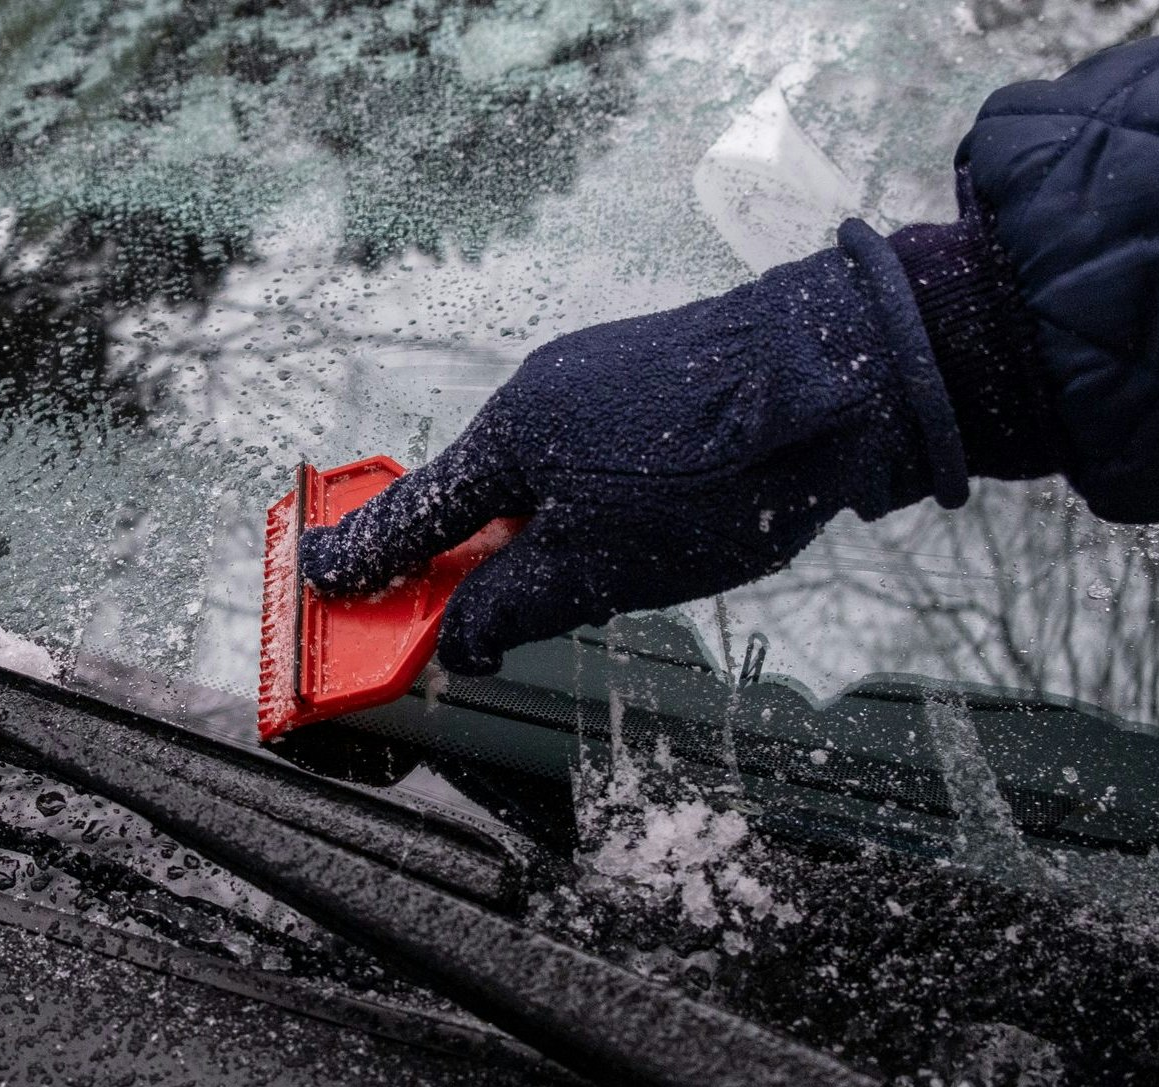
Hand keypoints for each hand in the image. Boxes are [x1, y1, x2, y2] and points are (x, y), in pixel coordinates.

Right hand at [299, 222, 967, 674]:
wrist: (842, 372)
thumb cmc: (712, 471)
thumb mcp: (597, 571)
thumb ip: (512, 608)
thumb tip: (459, 641)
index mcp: (507, 438)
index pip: (413, 516)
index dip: (364, 559)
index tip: (315, 578)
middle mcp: (538, 392)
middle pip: (478, 496)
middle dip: (471, 561)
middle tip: (468, 620)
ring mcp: (598, 376)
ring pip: (544, 478)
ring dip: (546, 537)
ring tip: (604, 582)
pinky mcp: (654, 375)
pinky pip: (593, 453)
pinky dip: (592, 502)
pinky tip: (652, 529)